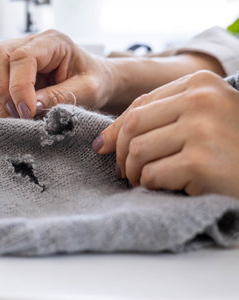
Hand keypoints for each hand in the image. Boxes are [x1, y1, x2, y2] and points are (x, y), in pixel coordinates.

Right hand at [0, 29, 113, 117]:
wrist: (96, 82)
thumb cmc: (94, 81)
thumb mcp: (88, 90)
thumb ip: (61, 96)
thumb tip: (32, 107)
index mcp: (51, 42)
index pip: (22, 57)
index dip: (19, 86)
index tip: (28, 111)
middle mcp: (29, 46)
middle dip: (2, 90)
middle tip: (19, 115)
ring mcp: (15, 61)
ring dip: (0, 102)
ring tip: (20, 120)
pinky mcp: (9, 77)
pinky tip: (15, 117)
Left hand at [93, 70, 238, 197]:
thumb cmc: (233, 144)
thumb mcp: (204, 117)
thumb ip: (160, 118)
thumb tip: (103, 141)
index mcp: (199, 84)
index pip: (140, 104)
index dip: (115, 129)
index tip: (104, 147)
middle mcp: (200, 101)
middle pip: (132, 126)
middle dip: (119, 153)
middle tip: (123, 171)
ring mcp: (201, 131)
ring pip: (137, 150)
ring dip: (133, 172)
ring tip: (143, 180)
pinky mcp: (201, 163)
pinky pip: (152, 175)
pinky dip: (150, 185)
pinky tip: (164, 188)